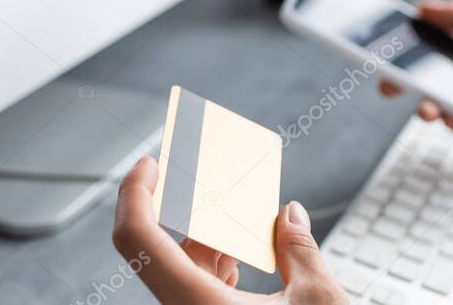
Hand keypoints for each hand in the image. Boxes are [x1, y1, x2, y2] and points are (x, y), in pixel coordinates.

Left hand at [111, 156, 347, 304]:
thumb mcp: (318, 301)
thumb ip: (301, 249)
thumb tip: (290, 214)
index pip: (137, 238)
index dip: (135, 192)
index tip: (150, 162)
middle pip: (162, 249)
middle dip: (188, 213)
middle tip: (208, 180)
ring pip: (182, 270)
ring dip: (208, 241)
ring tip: (242, 218)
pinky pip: (197, 288)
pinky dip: (216, 266)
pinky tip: (246, 258)